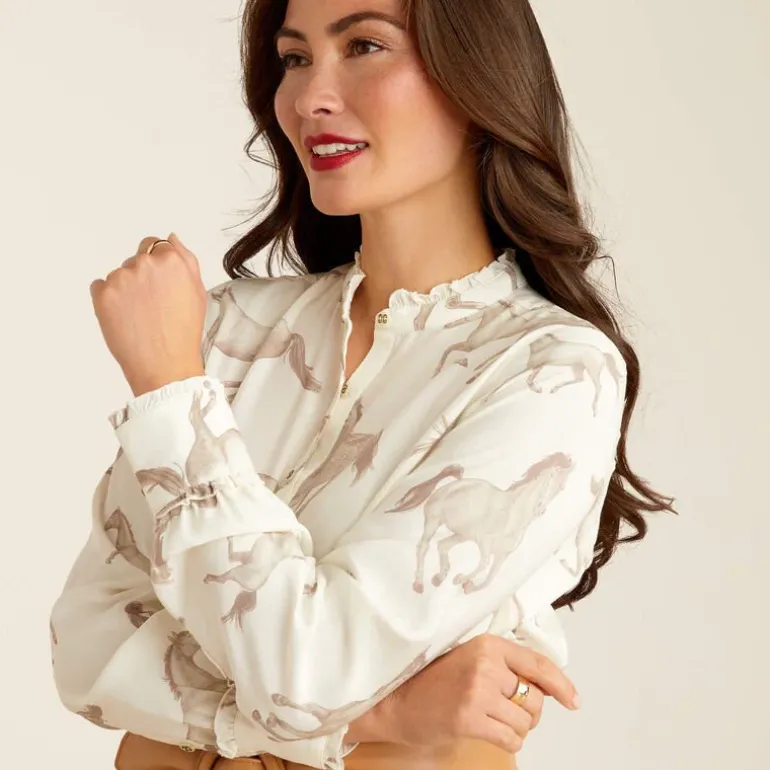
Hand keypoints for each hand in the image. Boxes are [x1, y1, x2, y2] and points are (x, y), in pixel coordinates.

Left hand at [89, 233, 207, 396]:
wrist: (165, 365)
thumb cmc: (185, 332)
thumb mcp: (197, 292)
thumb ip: (186, 259)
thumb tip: (171, 237)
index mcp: (171, 260)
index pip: (156, 245)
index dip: (158, 266)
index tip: (160, 286)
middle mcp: (144, 264)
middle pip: (136, 260)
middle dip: (142, 278)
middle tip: (153, 307)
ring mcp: (121, 278)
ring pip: (119, 276)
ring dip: (126, 290)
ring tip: (140, 317)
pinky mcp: (102, 294)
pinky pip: (100, 288)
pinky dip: (108, 300)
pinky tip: (125, 318)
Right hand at [374, 633, 579, 753]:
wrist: (396, 700)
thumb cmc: (433, 680)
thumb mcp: (470, 658)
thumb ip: (504, 665)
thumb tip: (548, 686)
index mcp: (487, 644)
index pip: (538, 663)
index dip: (562, 685)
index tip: (573, 701)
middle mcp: (485, 664)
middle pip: (535, 698)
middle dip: (529, 712)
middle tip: (506, 712)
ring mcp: (477, 691)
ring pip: (525, 722)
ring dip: (516, 728)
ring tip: (492, 721)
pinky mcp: (469, 718)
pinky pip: (511, 739)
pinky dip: (508, 741)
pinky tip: (489, 732)